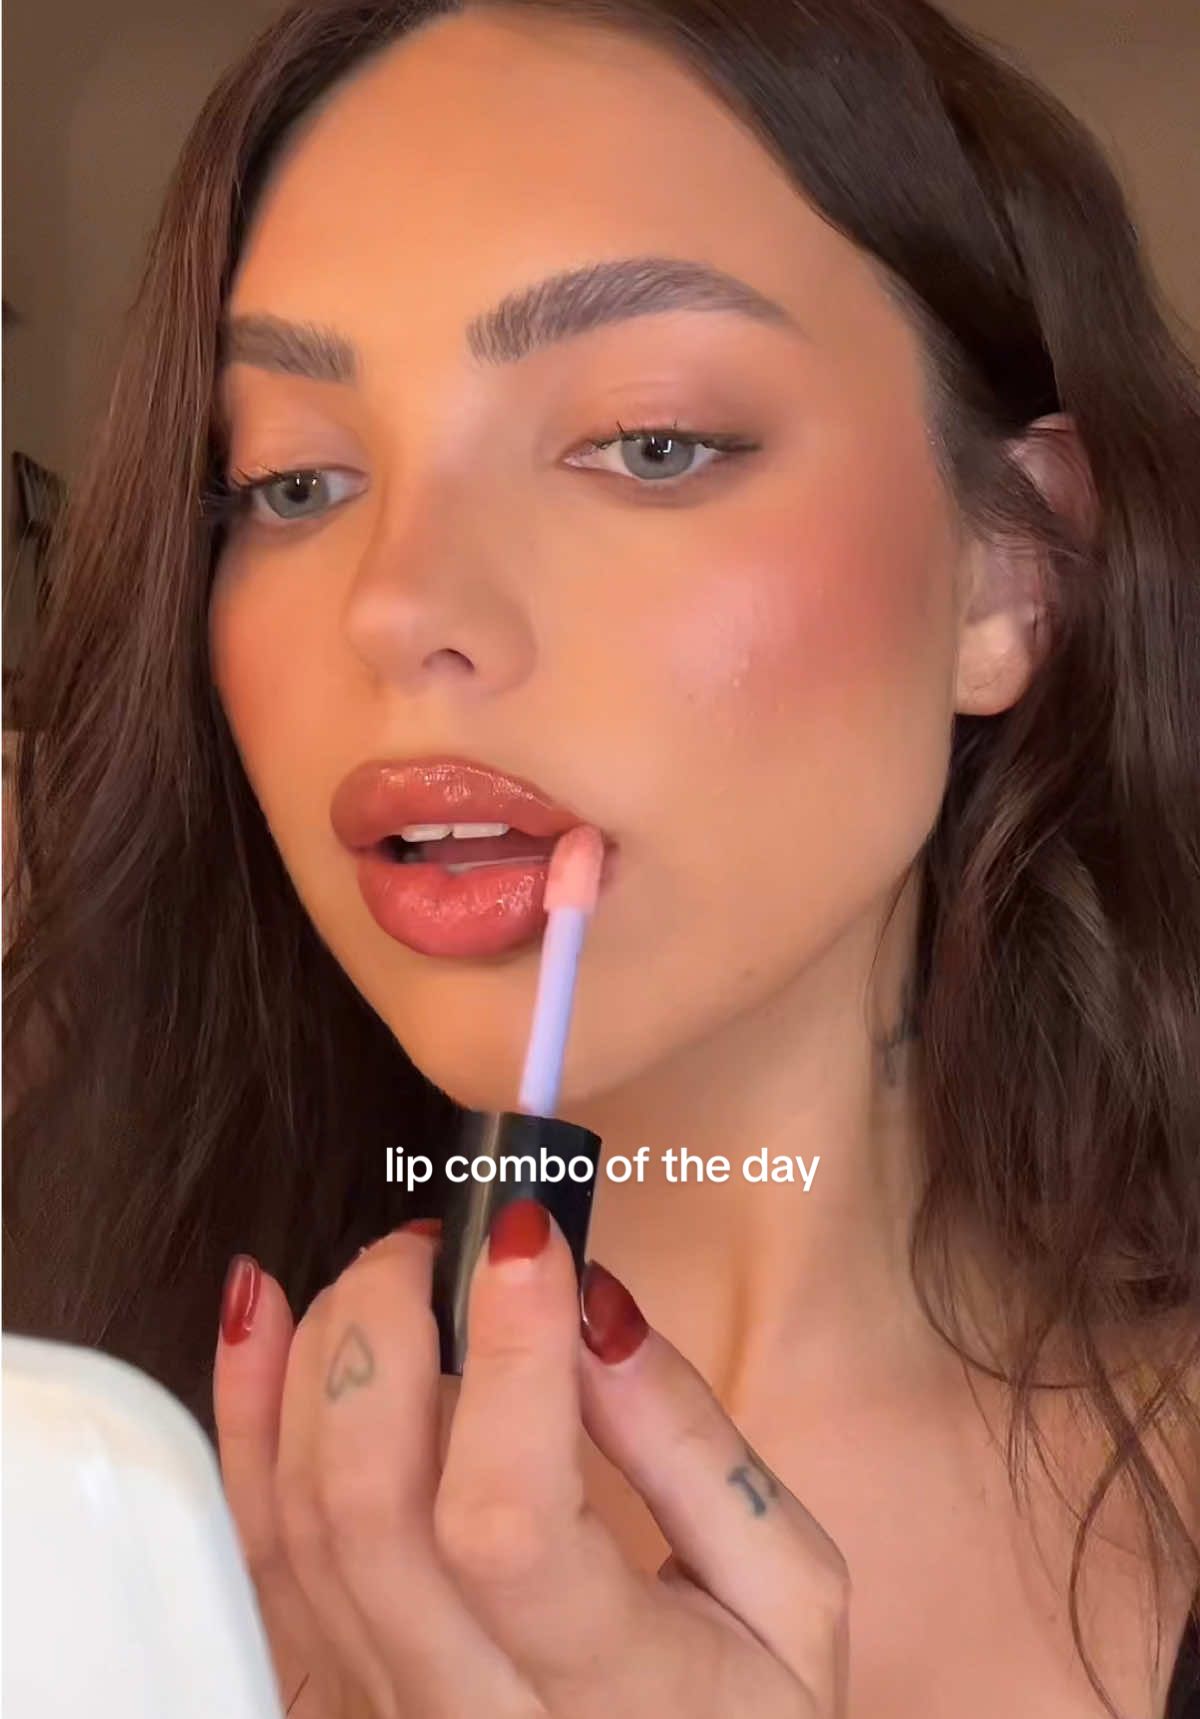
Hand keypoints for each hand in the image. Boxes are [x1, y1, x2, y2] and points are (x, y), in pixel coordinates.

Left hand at [213, 1203, 849, 1717]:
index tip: (526, 1231)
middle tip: (439, 1241)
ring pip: (298, 1515)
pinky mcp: (328, 1684)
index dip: (506, 1360)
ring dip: (323, 1351)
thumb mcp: (785, 1593)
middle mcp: (466, 1713)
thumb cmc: (740, 1708)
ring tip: (392, 1269)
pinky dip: (243, 1412)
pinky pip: (252, 1549)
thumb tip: (594, 1308)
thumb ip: (695, 1450)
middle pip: (368, 1507)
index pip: (508, 1520)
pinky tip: (265, 1311)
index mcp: (606, 1693)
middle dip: (387, 1328)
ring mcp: (377, 1704)